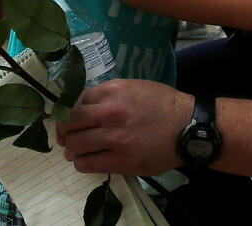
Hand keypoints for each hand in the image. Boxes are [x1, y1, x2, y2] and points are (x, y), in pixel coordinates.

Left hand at [56, 79, 192, 175]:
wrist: (187, 128)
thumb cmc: (163, 105)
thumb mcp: (135, 87)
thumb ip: (110, 95)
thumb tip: (85, 107)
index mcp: (113, 91)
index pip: (77, 101)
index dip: (71, 111)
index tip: (72, 118)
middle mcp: (110, 113)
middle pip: (70, 123)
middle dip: (64, 130)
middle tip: (65, 134)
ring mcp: (114, 138)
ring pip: (74, 145)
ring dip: (70, 148)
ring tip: (73, 149)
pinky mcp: (120, 161)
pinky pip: (87, 163)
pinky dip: (81, 162)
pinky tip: (85, 160)